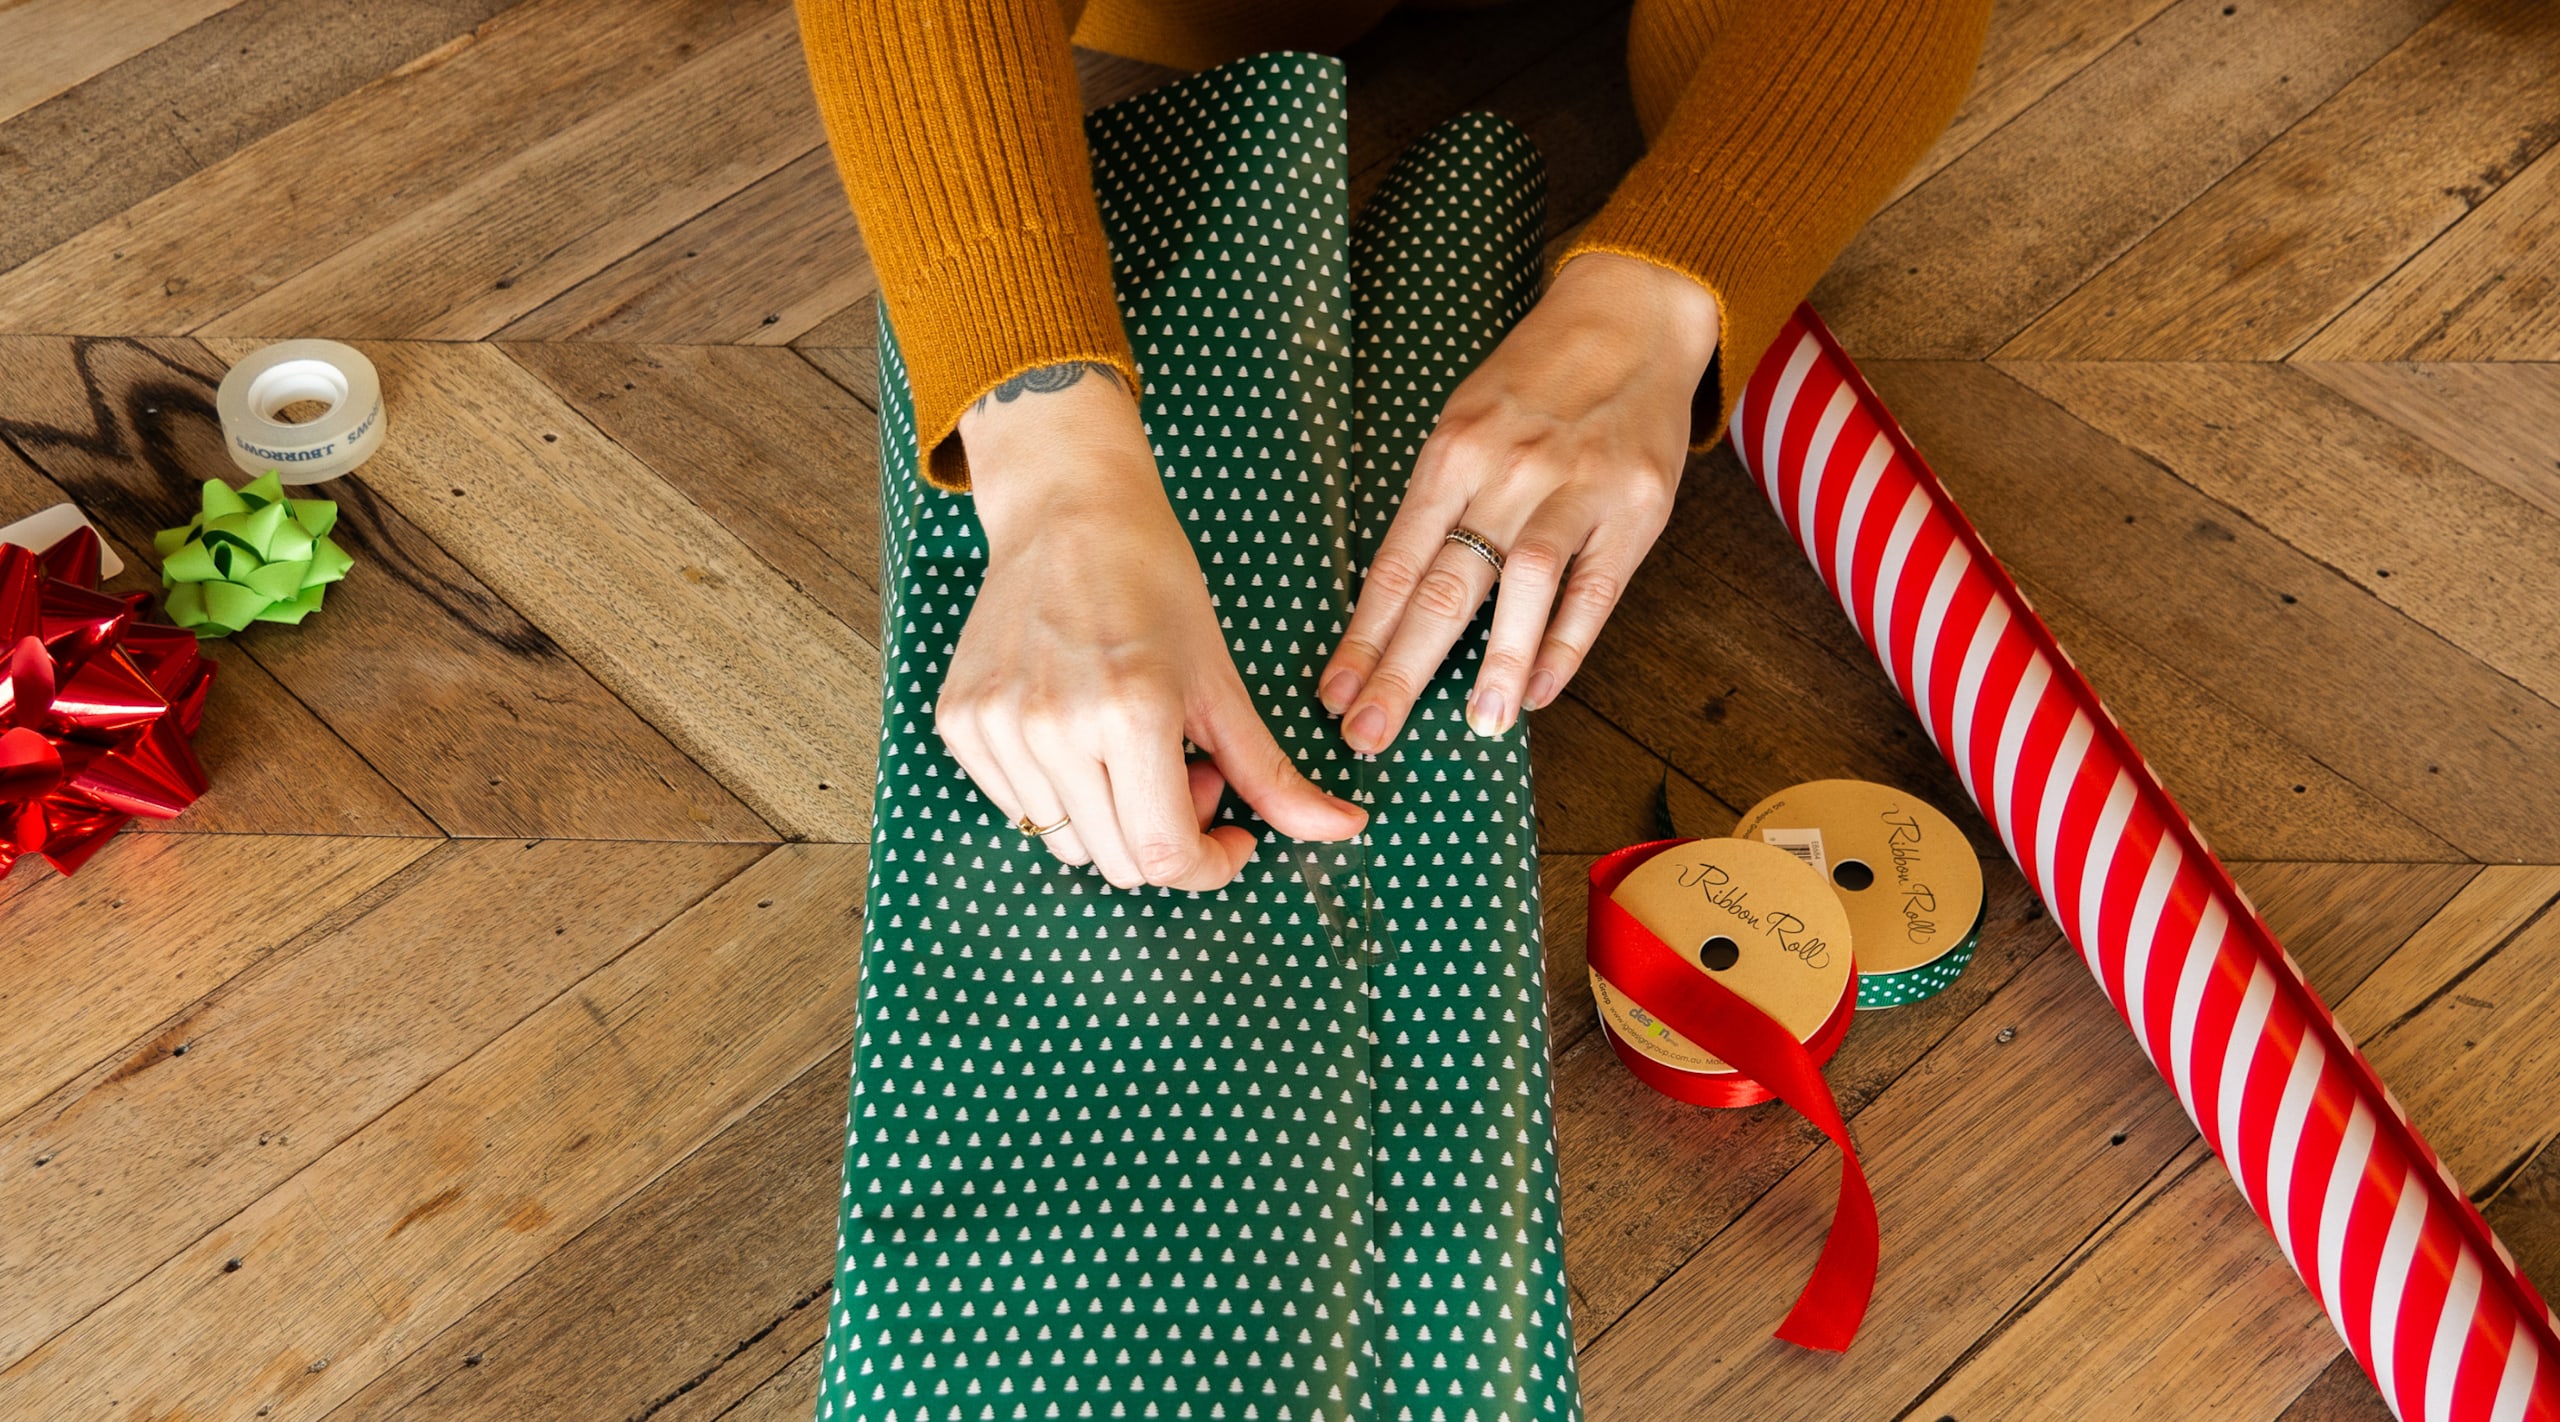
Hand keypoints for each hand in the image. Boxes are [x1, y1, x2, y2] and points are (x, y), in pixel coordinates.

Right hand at [939, 364, 1367, 891]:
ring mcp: (997, 728)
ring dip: (1115, 817)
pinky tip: (1082, 734)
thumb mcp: (1220, 680)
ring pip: (1069, 845)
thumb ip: (1273, 773)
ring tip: (1134, 746)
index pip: (1166, 857)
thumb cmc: (1153, 582)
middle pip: (1121, 863)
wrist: (1066, 510)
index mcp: (1129, 713)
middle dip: (1171, 834)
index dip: (1211, 866)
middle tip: (1190, 766)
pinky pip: (1020, 809)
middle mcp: (1052, 727)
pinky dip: (1063, 794)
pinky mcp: (961, 723)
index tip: (1233, 835)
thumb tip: (1346, 830)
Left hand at [1319, 252, 1717, 750]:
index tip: (1333, 695)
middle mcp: (1507, 472)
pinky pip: (1595, 587)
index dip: (1362, 637)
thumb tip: (1396, 603)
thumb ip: (1438, 505)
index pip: (1394, 564)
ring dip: (1497, 663)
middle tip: (1370, 735)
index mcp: (1452, 454)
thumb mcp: (1467, 423)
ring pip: (1524, 584)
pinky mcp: (1634, 507)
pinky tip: (1539, 690)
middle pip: (1444, 585)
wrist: (1631, 318)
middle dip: (1401, 669)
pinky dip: (1566, 643)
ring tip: (1476, 727)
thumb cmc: (1537, 381)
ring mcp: (1574, 489)